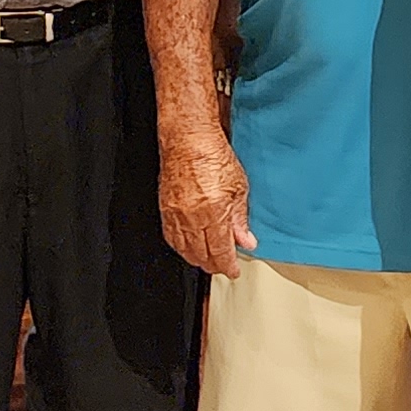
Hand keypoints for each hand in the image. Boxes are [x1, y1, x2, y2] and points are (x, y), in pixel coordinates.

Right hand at [158, 135, 255, 278]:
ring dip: (198, 259)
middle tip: (224, 266)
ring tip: (209, 260)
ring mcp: (176, 215)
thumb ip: (240, 219)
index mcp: (213, 213)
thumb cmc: (213, 156)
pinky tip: (189, 248)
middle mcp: (192, 218)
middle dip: (214, 265)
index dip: (228, 266)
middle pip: (202, 256)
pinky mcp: (165, 210)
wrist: (188, 139)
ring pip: (185, 250)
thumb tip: (246, 241)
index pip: (220, 252)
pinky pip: (172, 238)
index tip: (234, 271)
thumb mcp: (238, 187)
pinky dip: (182, 248)